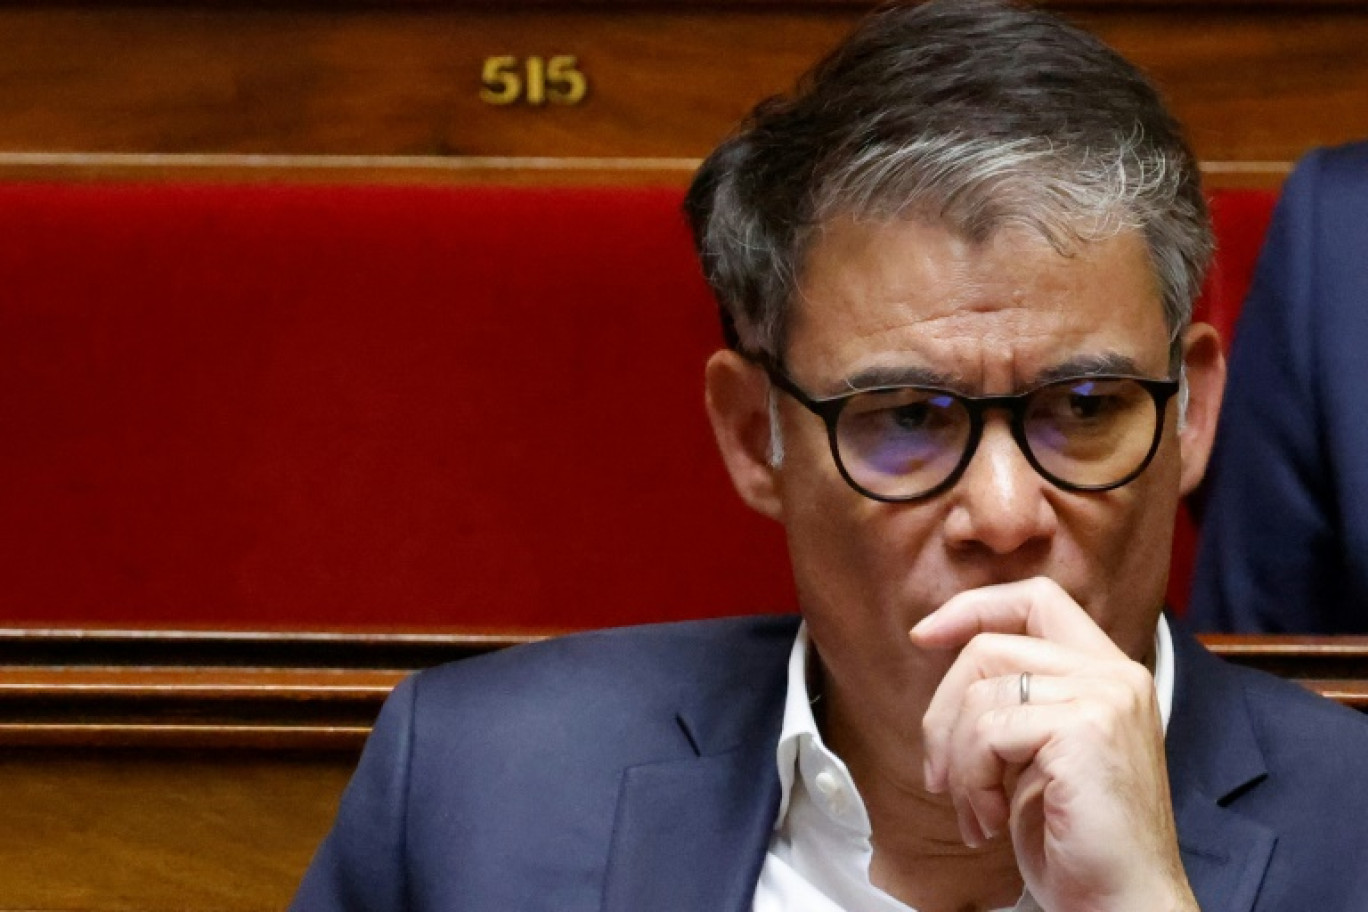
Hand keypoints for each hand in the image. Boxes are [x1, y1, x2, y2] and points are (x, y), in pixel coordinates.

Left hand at [910, 577, 1196, 911]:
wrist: (1123, 904)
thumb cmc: (1076, 840)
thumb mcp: (1037, 752)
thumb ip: (1014, 699)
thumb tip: (943, 652)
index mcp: (1107, 673)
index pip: (1036, 598)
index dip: (973, 608)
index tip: (923, 636)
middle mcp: (1114, 675)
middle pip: (990, 645)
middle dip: (943, 711)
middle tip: (939, 773)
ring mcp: (1104, 698)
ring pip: (981, 692)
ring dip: (957, 761)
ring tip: (975, 810)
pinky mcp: (1084, 729)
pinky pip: (988, 731)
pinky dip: (971, 779)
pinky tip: (989, 819)